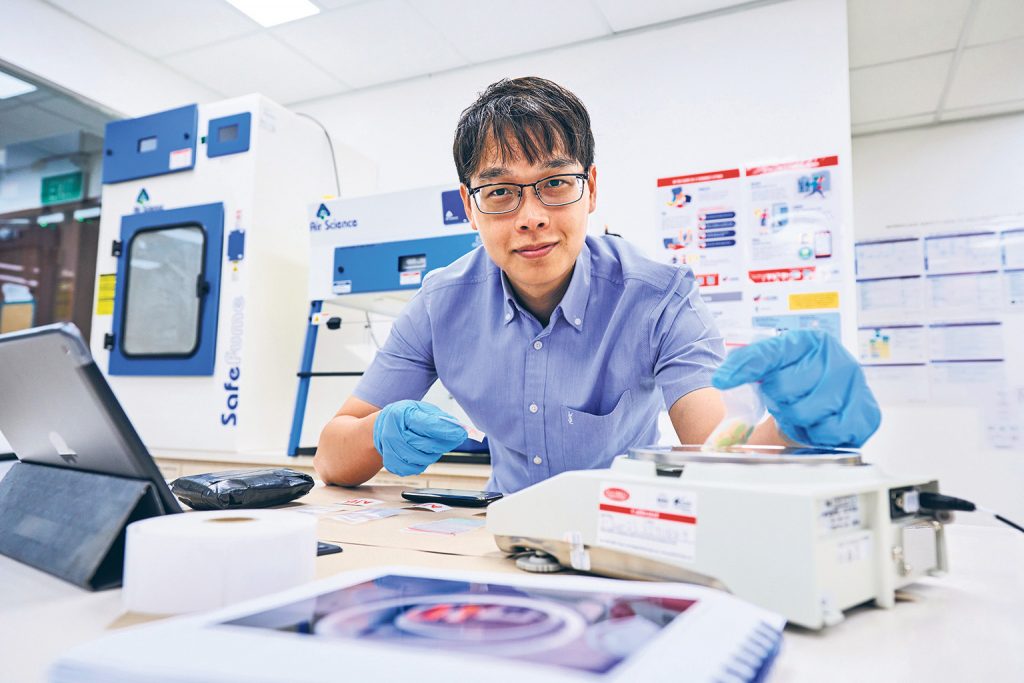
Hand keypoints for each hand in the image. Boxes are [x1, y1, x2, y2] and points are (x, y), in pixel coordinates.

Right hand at [372, 400, 467, 475]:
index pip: (427, 425)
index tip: (462, 433)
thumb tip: (459, 429)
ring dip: (433, 453)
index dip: (447, 431)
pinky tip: (420, 452)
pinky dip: (423, 462)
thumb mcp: (421, 409)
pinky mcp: (392, 464)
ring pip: (423, 459)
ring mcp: (390, 450)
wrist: (383, 428)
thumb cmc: (405, 417)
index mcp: (400, 414)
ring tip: (432, 444)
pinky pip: (416, 469)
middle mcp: (392, 433)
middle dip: (444, 443)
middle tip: (454, 438)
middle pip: (426, 445)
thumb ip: (439, 418)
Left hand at [711, 330, 880, 447]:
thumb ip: (746, 364)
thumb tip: (723, 377)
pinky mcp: (867, 413)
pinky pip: (829, 432)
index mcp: (809, 341)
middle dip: (778, 400)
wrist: (829, 403)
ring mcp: (856, 385)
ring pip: (804, 412)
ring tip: (801, 411)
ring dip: (796, 419)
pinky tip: (819, 423)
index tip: (721, 380)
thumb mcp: (771, 367)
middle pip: (784, 387)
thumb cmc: (796, 383)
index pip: (769, 353)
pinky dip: (818, 434)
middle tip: (785, 400)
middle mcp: (837, 358)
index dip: (743, 368)